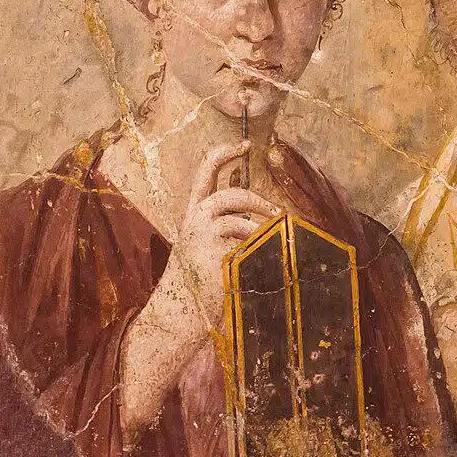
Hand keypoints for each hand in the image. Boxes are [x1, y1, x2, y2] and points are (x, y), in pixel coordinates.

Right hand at [157, 140, 280, 322]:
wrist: (178, 312)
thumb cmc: (195, 278)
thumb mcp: (202, 242)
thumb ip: (224, 222)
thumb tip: (263, 210)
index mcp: (192, 212)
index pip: (206, 170)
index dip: (225, 152)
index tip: (245, 144)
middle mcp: (195, 219)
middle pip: (234, 195)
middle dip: (259, 201)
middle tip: (277, 212)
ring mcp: (204, 236)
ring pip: (243, 223)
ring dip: (259, 234)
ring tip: (266, 246)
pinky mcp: (216, 254)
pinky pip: (247, 248)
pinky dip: (256, 256)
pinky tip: (251, 268)